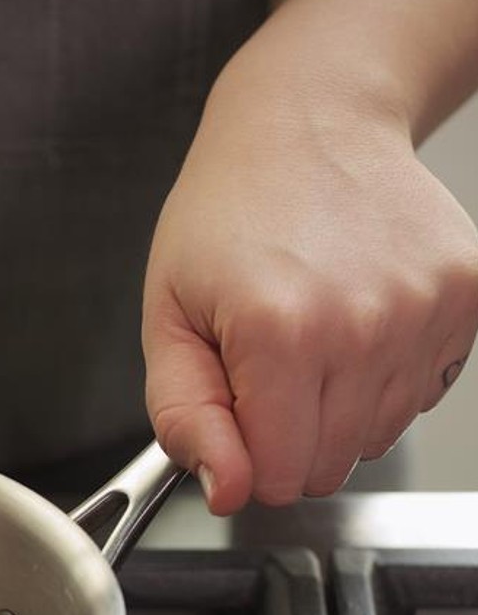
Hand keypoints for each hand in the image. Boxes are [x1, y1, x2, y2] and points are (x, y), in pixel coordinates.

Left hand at [143, 61, 477, 514]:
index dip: (246, 459)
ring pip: (378, 435)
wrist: (309, 123)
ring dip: (337, 408)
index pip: (277, 475)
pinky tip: (355, 319)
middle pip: (332, 464)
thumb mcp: (167, 318)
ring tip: (309, 333)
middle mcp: (364, 323)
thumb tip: (227, 492)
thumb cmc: (227, 216)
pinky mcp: (470, 295)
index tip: (235, 415)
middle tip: (264, 366)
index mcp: (278, 332)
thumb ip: (185, 415)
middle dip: (289, 437)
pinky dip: (385, 374)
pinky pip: (424, 391)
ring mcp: (426, 308)